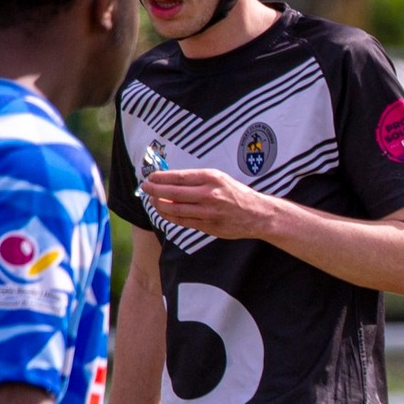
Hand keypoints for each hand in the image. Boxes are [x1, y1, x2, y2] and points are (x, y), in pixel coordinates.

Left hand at [142, 168, 278, 239]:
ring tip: (152, 200)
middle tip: (145, 188)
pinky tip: (163, 212)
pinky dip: (169, 216)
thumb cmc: (237, 194)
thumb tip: (169, 180)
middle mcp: (209, 194)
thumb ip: (197, 179)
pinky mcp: (209, 226)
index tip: (150, 177)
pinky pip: (183, 221)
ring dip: (159, 204)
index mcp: (212, 178)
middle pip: (172, 193)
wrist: (259, 214)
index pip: (178, 177)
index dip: (160, 178)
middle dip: (154, 190)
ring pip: (174, 209)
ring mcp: (209, 212)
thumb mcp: (220, 179)